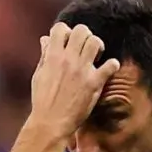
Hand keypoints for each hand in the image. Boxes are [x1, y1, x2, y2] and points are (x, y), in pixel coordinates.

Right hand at [29, 22, 120, 139]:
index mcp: (53, 56)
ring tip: (96, 56)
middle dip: (84, 36)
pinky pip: (111, 65)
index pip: (61, 28)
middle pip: (82, 30)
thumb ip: (45, 55)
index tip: (67, 42)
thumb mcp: (39, 75)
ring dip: (97, 46)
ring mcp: (82, 70)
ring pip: (96, 42)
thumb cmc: (43, 100)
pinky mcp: (94, 83)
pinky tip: (108, 69)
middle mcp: (68, 60)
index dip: (65, 32)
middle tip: (85, 48)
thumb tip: (46, 39)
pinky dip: (112, 65)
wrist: (51, 123)